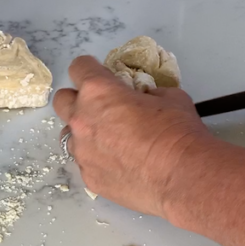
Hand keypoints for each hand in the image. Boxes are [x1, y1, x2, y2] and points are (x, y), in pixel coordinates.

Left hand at [53, 56, 211, 218]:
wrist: (182, 177)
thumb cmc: (178, 132)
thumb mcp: (169, 97)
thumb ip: (147, 93)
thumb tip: (144, 99)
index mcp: (98, 92)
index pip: (79, 67)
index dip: (91, 69)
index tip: (102, 76)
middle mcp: (81, 120)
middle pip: (62, 100)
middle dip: (77, 100)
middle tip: (101, 108)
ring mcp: (82, 152)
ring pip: (71, 136)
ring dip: (86, 134)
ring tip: (112, 142)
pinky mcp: (89, 178)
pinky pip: (86, 163)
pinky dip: (98, 160)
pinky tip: (120, 165)